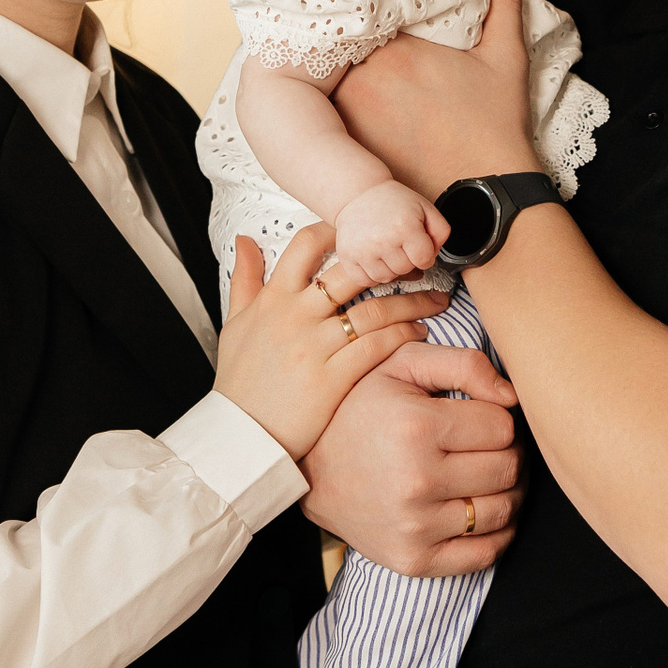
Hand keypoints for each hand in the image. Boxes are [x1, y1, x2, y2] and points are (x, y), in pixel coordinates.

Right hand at [215, 227, 446, 458]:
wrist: (240, 436)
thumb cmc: (239, 381)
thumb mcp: (235, 323)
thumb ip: (244, 278)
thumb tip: (246, 240)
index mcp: (273, 299)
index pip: (307, 244)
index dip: (339, 232)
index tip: (366, 236)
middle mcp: (295, 315)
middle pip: (353, 271)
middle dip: (391, 264)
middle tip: (417, 265)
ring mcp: (314, 346)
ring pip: (374, 309)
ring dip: (410, 302)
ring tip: (432, 302)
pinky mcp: (332, 378)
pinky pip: (376, 346)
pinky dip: (402, 335)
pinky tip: (418, 333)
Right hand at [300, 341, 525, 577]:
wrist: (309, 471)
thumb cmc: (361, 408)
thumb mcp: (401, 365)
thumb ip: (464, 364)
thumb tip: (513, 396)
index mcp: (416, 428)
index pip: (503, 427)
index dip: (496, 417)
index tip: (476, 417)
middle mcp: (417, 481)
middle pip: (508, 468)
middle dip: (506, 452)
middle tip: (485, 445)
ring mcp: (415, 527)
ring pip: (504, 509)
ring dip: (506, 490)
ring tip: (484, 473)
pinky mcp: (414, 560)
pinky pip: (485, 553)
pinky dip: (497, 532)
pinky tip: (480, 508)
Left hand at [334, 0, 538, 198]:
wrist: (484, 196)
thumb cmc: (496, 126)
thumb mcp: (507, 58)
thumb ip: (504, 2)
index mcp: (397, 51)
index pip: (361, 9)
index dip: (360, 1)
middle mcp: (362, 79)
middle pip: (334, 40)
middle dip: (338, 28)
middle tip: (342, 17)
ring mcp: (346, 115)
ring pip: (323, 74)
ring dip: (327, 63)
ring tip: (330, 51)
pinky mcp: (343, 144)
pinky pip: (322, 110)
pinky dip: (325, 99)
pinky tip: (332, 94)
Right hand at [335, 180, 450, 282]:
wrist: (359, 193)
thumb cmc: (394, 202)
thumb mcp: (425, 208)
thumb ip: (441, 232)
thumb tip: (433, 256)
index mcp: (405, 226)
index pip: (424, 260)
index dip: (424, 255)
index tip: (416, 245)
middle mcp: (382, 240)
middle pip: (405, 270)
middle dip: (406, 260)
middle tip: (399, 243)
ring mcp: (362, 250)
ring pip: (385, 278)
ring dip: (389, 268)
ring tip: (385, 249)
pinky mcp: (347, 256)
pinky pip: (364, 280)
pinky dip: (370, 274)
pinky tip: (372, 257)